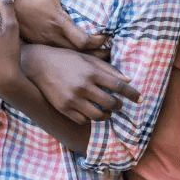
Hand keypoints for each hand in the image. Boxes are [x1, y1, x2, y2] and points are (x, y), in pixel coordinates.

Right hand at [16, 0, 110, 49]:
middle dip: (96, 53)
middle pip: (79, 54)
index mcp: (58, 21)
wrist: (4, 2)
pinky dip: (71, 56)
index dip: (98, 42)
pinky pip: (58, 54)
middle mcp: (52, 36)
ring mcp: (44, 42)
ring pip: (69, 56)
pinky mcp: (38, 44)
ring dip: (85, 56)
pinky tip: (77, 53)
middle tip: (108, 48)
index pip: (83, 41)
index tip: (106, 37)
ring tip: (97, 53)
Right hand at [21, 44, 139, 123]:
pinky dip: (90, 118)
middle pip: (111, 103)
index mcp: (91, 72)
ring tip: (107, 111)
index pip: (119, 86)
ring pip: (98, 115)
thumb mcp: (88, 59)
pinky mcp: (64, 108)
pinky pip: (83, 120)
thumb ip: (108, 70)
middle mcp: (83, 87)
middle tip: (119, 104)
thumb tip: (128, 80)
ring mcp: (73, 99)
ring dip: (107, 115)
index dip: (132, 94)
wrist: (39, 64)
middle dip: (119, 106)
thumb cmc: (67, 59)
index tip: (141, 99)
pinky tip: (91, 112)